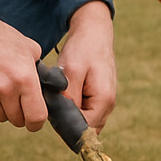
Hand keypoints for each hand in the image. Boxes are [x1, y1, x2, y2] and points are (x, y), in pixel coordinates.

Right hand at [0, 4, 47, 130]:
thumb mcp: (31, 50)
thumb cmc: (3, 39)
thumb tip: (52, 88)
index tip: (35, 121)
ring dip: (3, 109)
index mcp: (25, 79)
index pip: (36, 117)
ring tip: (1, 89)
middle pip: (17, 120)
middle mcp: (6, 89)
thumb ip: (42, 72)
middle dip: (20, 113)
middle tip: (17, 99)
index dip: (37, 123)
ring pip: (0, 117)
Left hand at [56, 1, 116, 131]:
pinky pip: (86, 111)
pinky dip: (75, 107)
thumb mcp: (71, 71)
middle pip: (86, 127)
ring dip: (71, 113)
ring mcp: (105, 101)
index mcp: (104, 100)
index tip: (52, 110)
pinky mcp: (99, 97)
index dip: (66, 125)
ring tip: (59, 95)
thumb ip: (69, 98)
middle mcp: (108, 104)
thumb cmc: (83, 48)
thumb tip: (64, 119)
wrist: (93, 32)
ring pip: (86, 120)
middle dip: (68, 120)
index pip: (85, 129)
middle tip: (53, 102)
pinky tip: (65, 93)